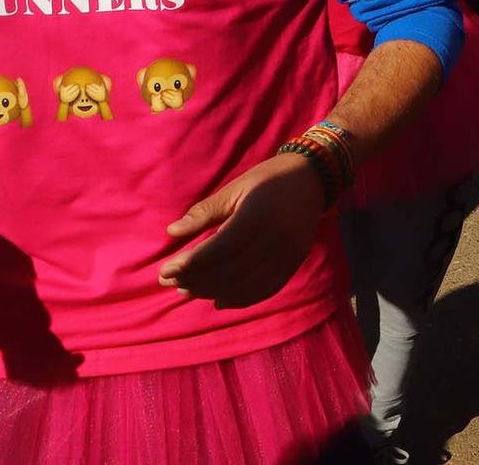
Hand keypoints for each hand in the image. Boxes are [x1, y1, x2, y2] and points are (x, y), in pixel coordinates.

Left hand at [160, 153, 326, 307]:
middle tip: (171, 282)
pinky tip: (220, 301)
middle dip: (196, 281)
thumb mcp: (234, 188)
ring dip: (214, 292)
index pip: (218, 250)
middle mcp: (275, 238)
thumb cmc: (267, 179)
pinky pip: (267, 289)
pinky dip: (242, 299)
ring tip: (189, 291)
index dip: (190, 264)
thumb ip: (205, 212)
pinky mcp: (294, 262)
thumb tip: (172, 232)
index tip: (166, 270)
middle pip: (229, 272)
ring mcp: (288, 253)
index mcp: (256, 216)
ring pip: (246, 285)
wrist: (313, 178)